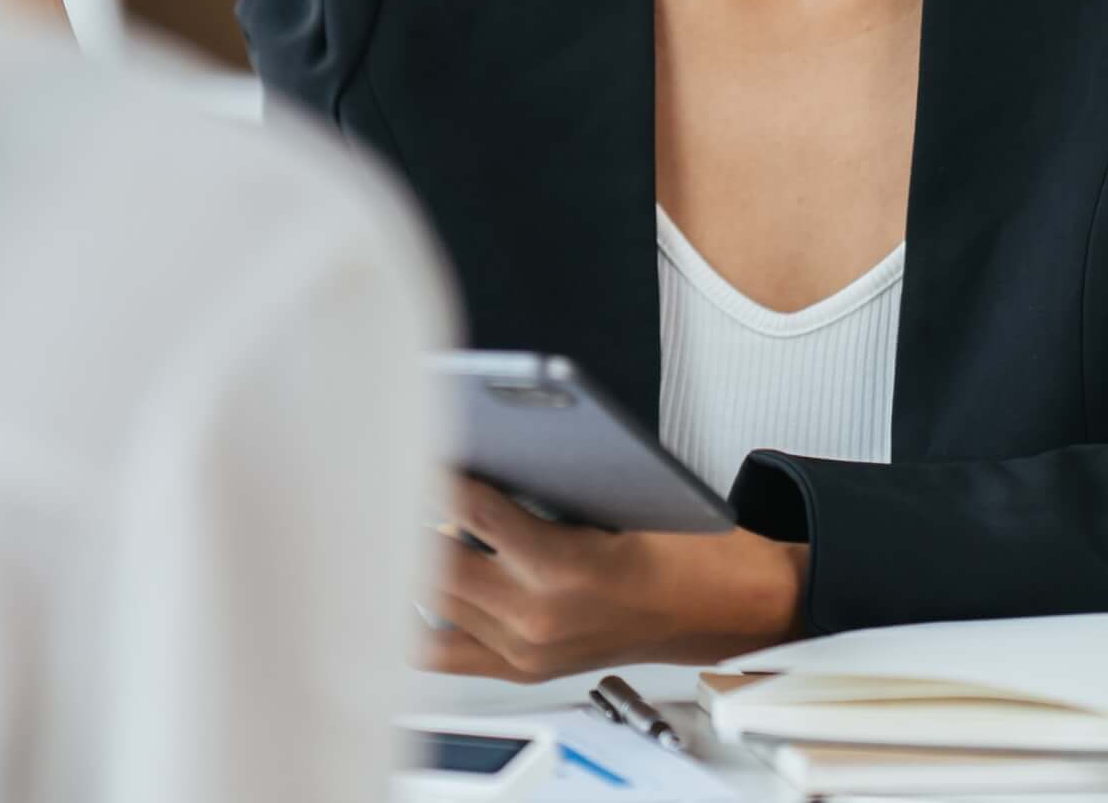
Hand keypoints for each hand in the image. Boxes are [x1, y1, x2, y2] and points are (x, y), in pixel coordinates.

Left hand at [419, 477, 807, 681]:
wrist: (720, 608)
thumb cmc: (682, 550)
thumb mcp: (611, 497)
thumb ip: (533, 484)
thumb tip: (463, 453)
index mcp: (559, 567)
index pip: (464, 505)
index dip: (430, 468)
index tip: (407, 439)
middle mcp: (534, 617)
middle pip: (430, 559)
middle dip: (404, 513)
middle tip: (387, 473)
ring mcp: (523, 650)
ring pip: (425, 602)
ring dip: (408, 557)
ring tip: (395, 519)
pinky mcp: (520, 668)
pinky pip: (437, 651)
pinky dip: (418, 613)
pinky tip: (410, 579)